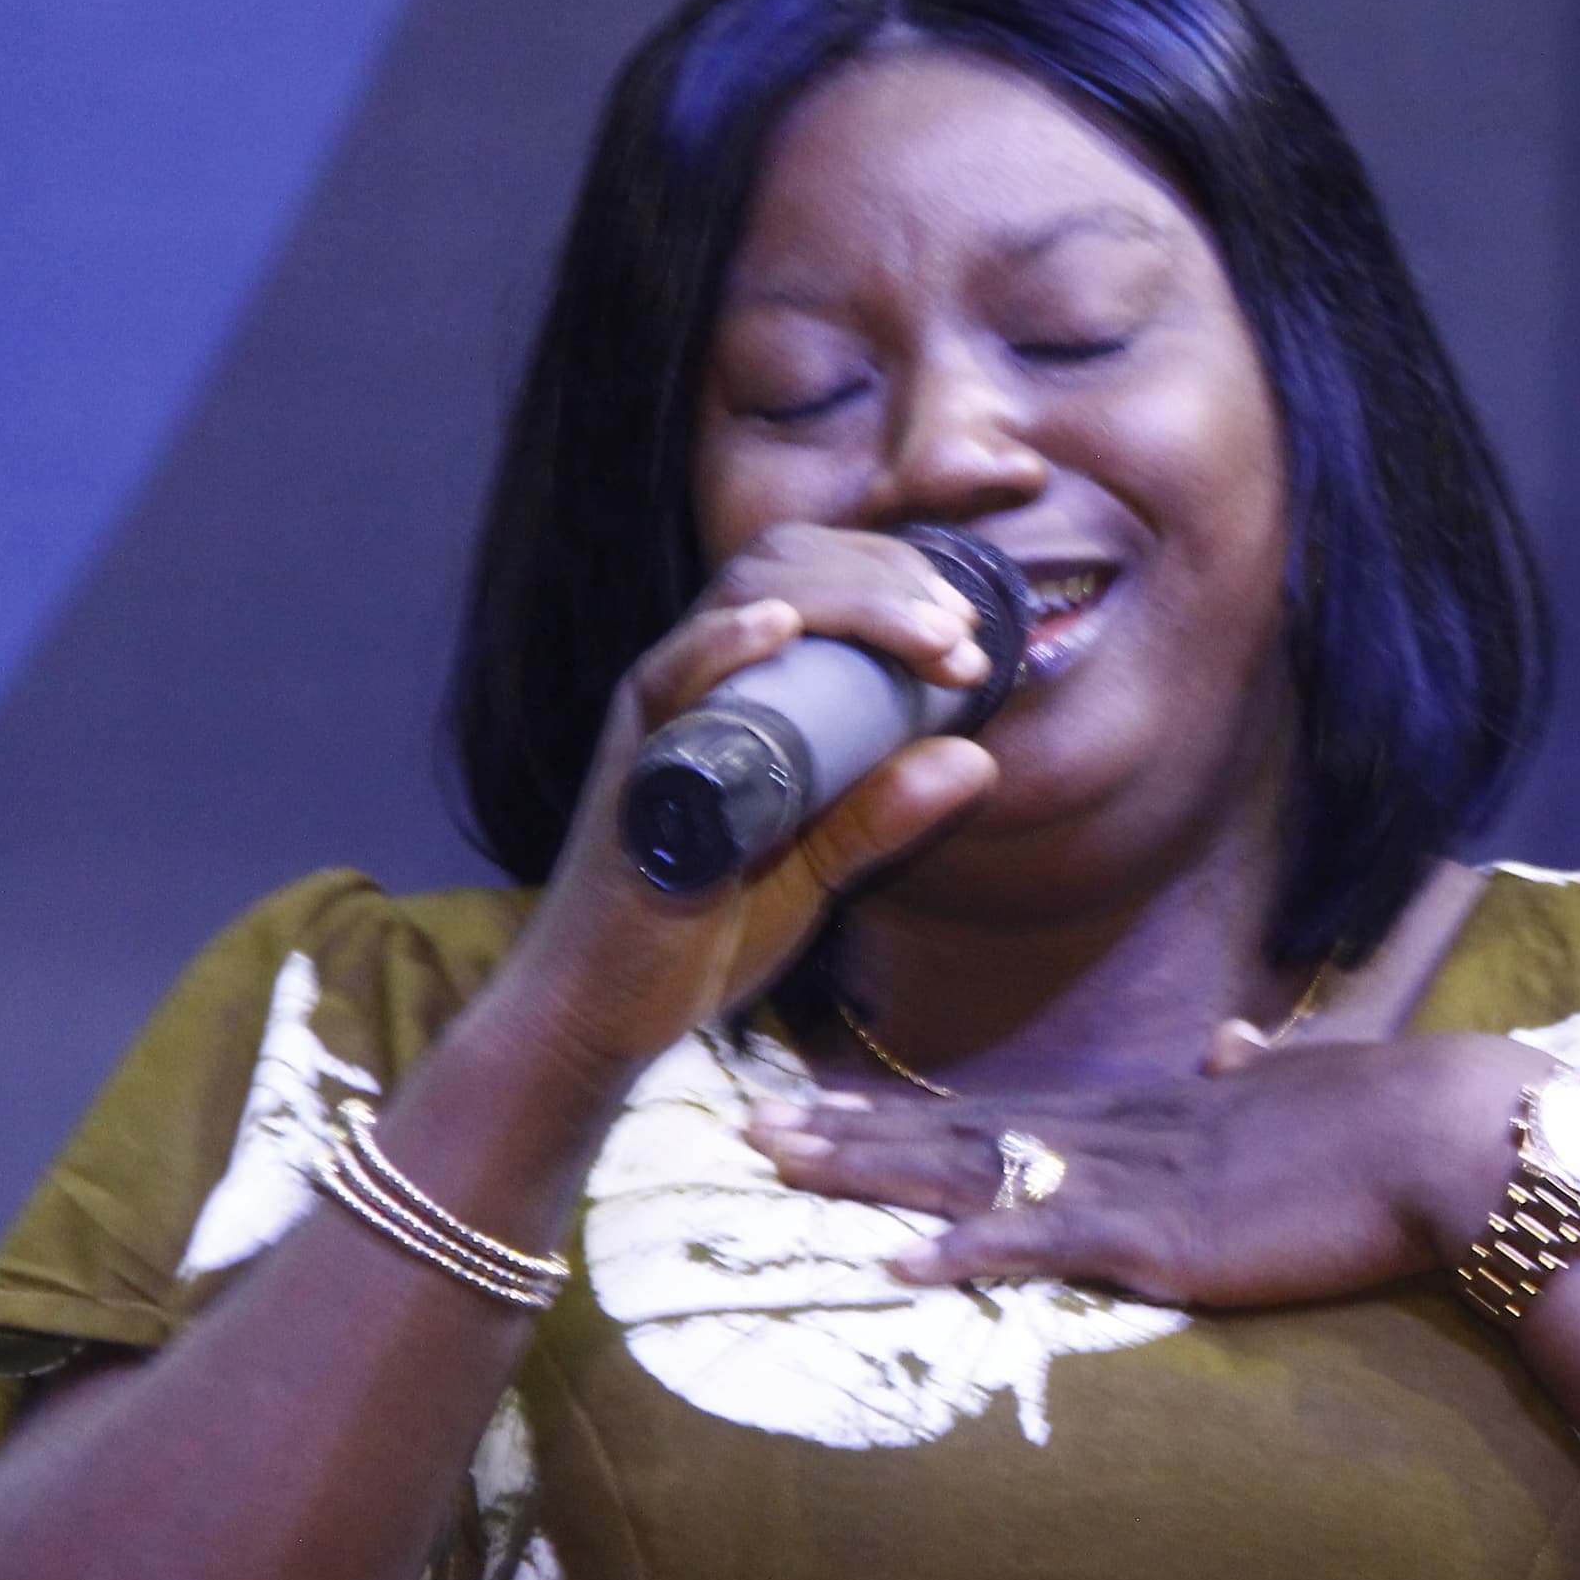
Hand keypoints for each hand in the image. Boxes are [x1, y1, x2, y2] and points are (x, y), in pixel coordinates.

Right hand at [493, 525, 1007, 1079]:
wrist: (600, 1013)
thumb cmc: (700, 933)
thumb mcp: (818, 869)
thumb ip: (883, 816)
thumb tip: (979, 760)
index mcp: (737, 690)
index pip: (810, 579)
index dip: (893, 581)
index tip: (966, 628)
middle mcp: (692, 682)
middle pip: (782, 566)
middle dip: (886, 580)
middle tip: (961, 632)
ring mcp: (658, 717)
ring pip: (741, 600)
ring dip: (847, 601)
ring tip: (927, 635)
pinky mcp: (632, 766)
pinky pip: (667, 682)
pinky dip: (721, 643)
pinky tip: (778, 626)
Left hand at [747, 1034, 1549, 1308]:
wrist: (1452, 1137)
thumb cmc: (1400, 1122)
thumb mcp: (1313, 1088)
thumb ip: (1261, 1073)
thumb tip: (1234, 1042)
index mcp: (1159, 1111)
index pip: (1007, 1108)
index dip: (908, 1111)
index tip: (827, 1104)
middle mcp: (1126, 1135)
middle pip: (961, 1128)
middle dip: (851, 1130)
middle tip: (746, 1125)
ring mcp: (1137, 1182)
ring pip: (974, 1171)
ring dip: (870, 1170)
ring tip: (777, 1162)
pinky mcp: (1165, 1237)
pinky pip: (1044, 1244)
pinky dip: (965, 1253)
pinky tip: (892, 1264)